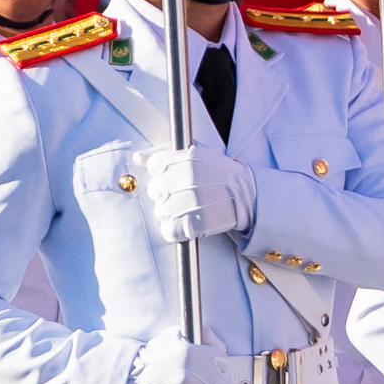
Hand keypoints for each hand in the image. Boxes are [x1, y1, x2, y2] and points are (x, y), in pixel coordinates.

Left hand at [136, 145, 258, 246]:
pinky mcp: (192, 224)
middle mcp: (184, 178)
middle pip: (155, 190)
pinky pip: (167, 231)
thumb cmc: (219, 172)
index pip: (154, 166)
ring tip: (188, 210)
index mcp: (184, 158)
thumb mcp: (195, 151)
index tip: (175, 179)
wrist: (246, 195)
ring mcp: (188, 202)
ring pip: (160, 212)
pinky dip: (174, 231)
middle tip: (184, 196)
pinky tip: (186, 225)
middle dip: (166, 194)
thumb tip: (137, 158)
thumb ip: (162, 152)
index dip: (163, 174)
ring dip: (171, 214)